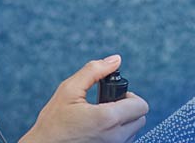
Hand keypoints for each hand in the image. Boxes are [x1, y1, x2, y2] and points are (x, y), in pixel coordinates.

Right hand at [19, 55, 148, 142]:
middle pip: (140, 118)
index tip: (114, 95)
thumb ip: (94, 71)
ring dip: (123, 121)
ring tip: (101, 118)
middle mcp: (115, 137)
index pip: (141, 105)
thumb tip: (115, 60)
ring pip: (133, 131)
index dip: (130, 95)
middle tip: (107, 105)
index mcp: (108, 119)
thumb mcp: (69, 90)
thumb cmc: (53, 122)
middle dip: (128, 108)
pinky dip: (117, 133)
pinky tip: (99, 129)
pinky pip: (124, 141)